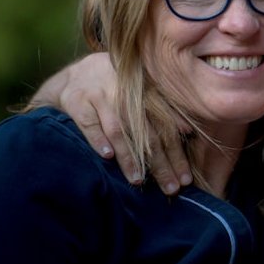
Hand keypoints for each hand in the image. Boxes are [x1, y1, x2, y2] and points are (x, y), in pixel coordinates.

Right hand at [31, 54, 191, 193]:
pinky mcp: (77, 101)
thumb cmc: (115, 89)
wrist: (75, 75)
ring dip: (129, 156)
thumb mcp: (140, 94)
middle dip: (160, 163)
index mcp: (145, 93)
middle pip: (146, 133)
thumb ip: (164, 110)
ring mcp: (101, 96)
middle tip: (170, 188)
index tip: (185, 179)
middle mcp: (125, 93)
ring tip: (138, 179)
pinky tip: (107, 157)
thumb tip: (188, 131)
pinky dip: (98, 140)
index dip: (177, 154)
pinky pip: (89, 123)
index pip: (166, 128)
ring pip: (118, 130)